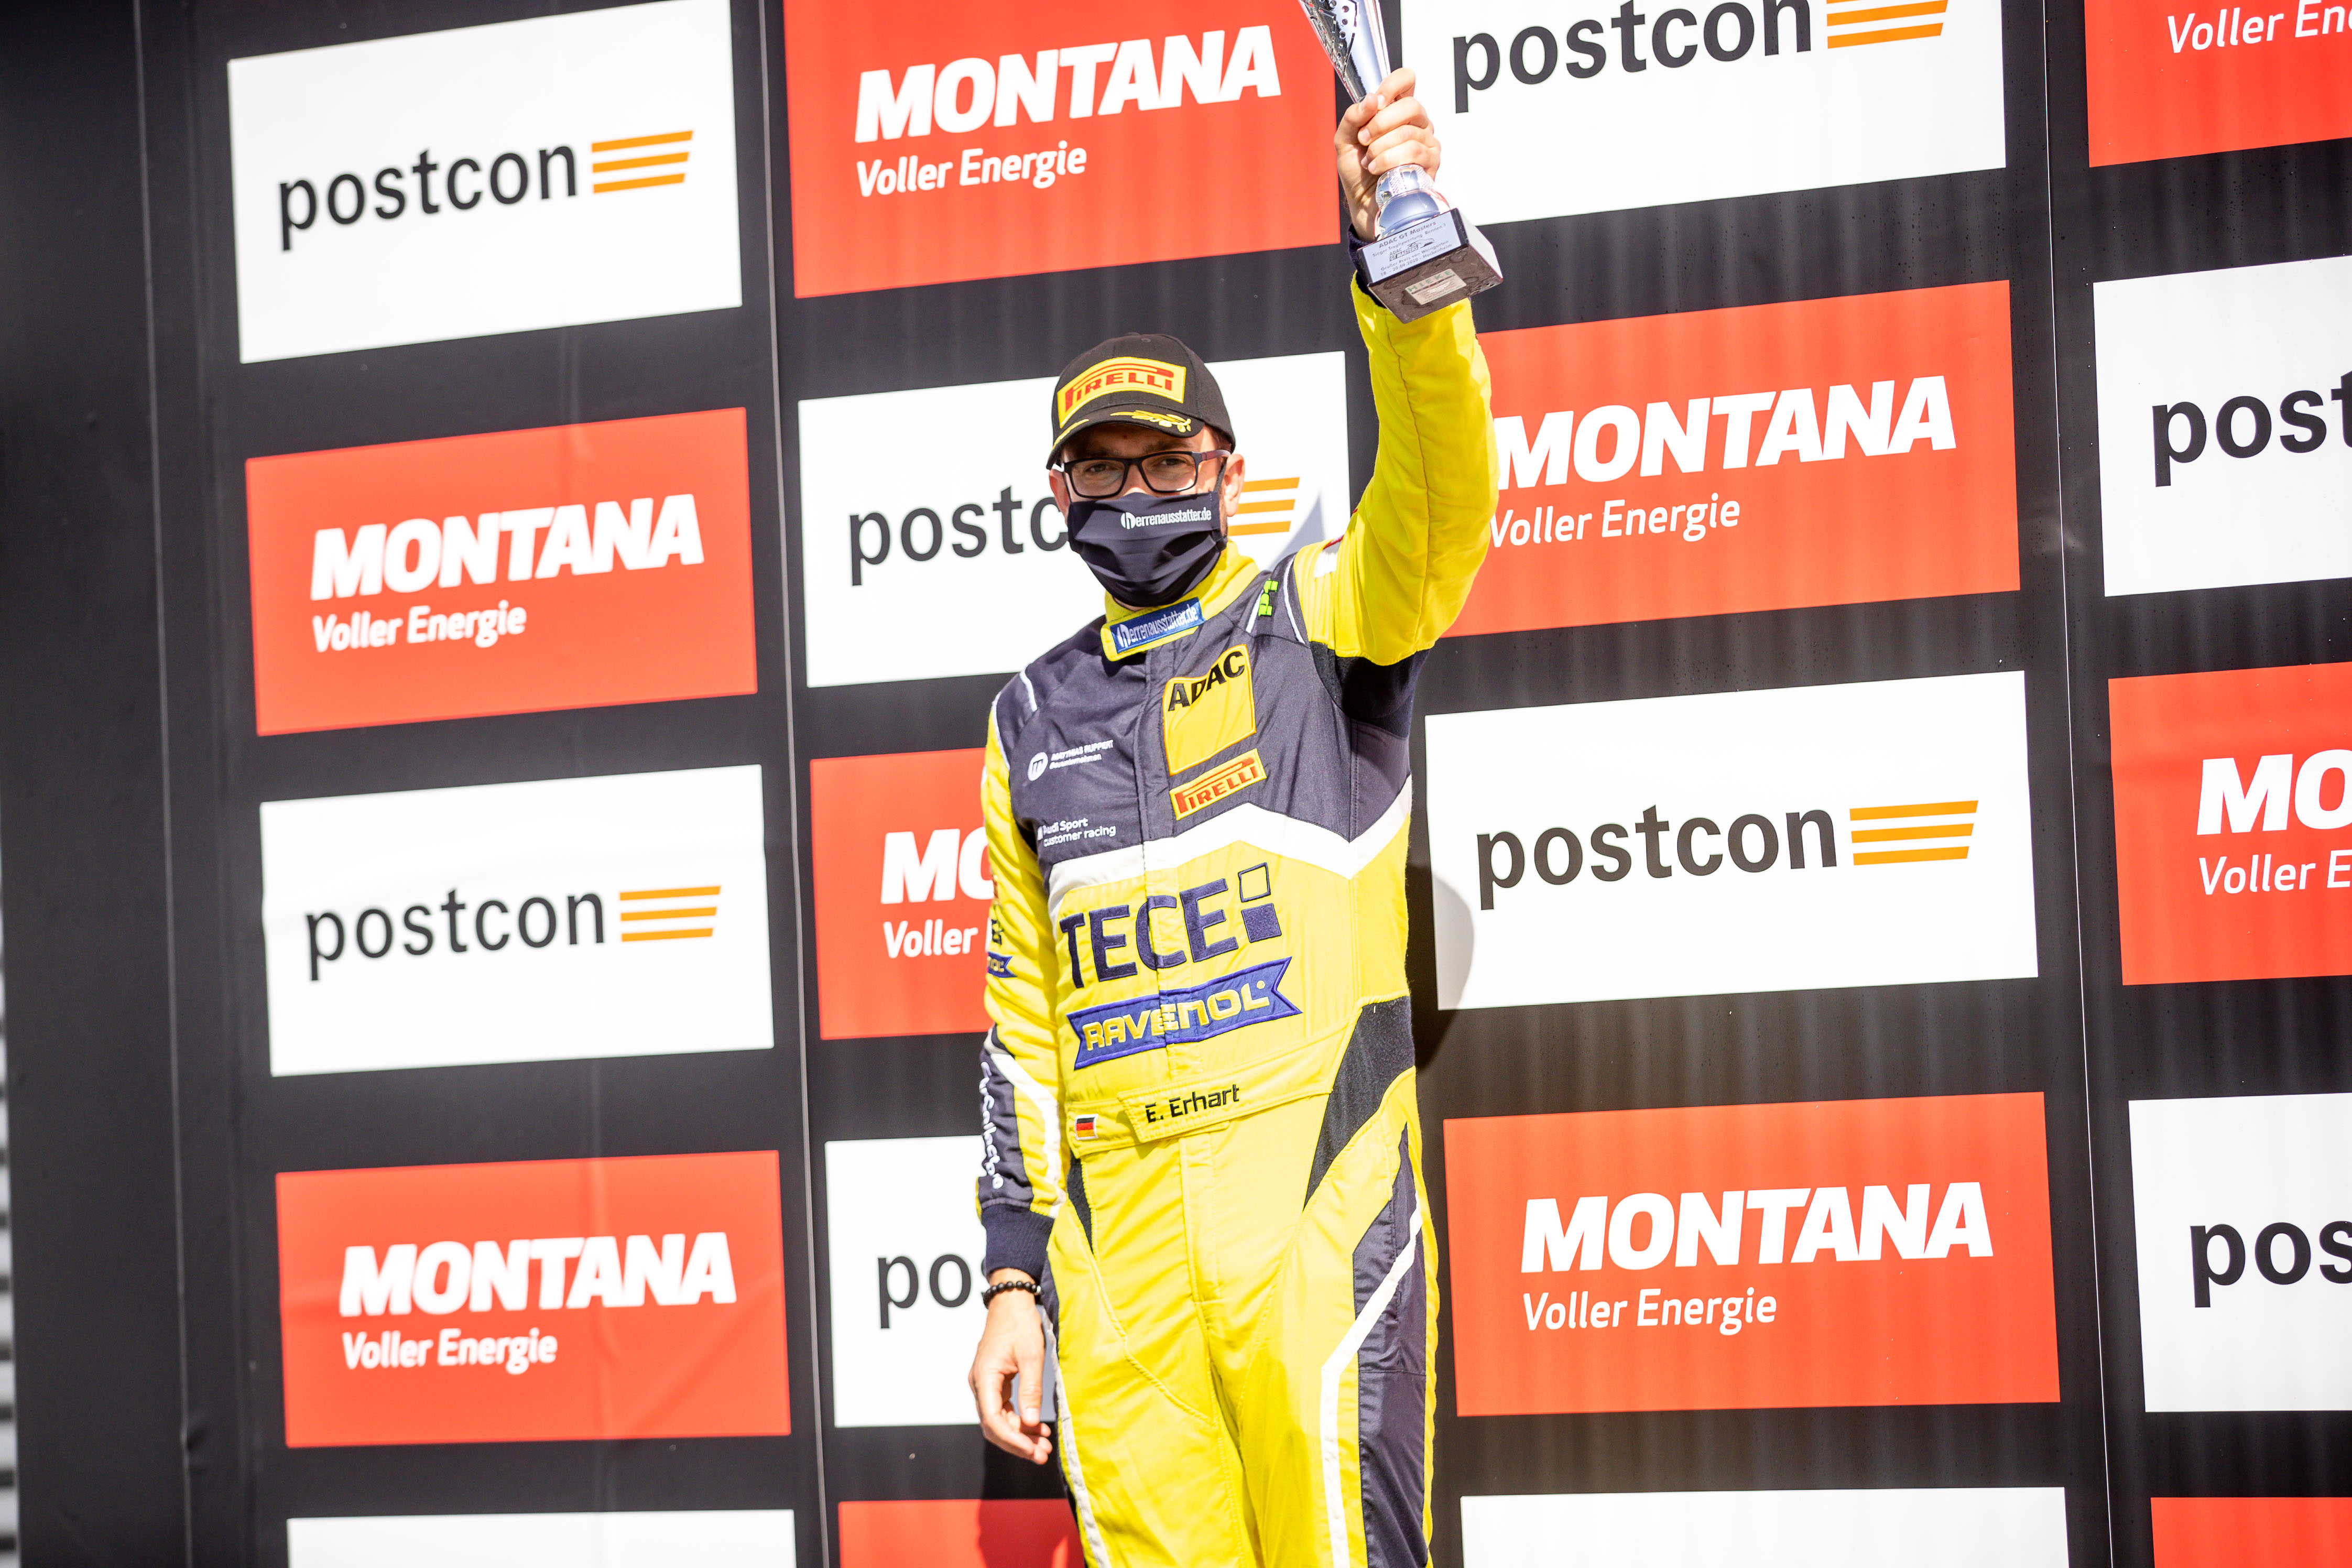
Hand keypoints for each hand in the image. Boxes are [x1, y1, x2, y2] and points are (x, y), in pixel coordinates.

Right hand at [968, 1274, 1052, 1463]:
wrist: (1010, 1303)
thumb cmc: (1020, 1324)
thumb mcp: (1032, 1355)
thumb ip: (1031, 1389)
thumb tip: (1031, 1423)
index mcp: (985, 1377)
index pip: (993, 1419)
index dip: (1012, 1439)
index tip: (1032, 1450)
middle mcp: (980, 1384)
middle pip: (993, 1426)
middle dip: (1017, 1443)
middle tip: (1042, 1455)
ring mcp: (985, 1384)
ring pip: (997, 1420)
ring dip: (1019, 1435)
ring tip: (1043, 1445)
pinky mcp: (993, 1383)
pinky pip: (1002, 1410)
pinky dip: (1018, 1421)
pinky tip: (1037, 1429)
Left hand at [1336, 67, 1440, 241]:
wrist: (1363, 203)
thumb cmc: (1357, 170)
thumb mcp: (1345, 140)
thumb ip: (1353, 117)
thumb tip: (1371, 100)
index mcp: (1397, 110)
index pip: (1406, 80)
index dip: (1392, 85)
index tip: (1376, 103)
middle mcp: (1417, 122)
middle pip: (1410, 105)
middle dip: (1380, 123)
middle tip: (1364, 140)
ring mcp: (1427, 142)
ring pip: (1408, 132)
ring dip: (1380, 147)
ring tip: (1369, 161)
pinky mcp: (1431, 163)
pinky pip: (1414, 152)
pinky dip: (1389, 160)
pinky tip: (1377, 169)